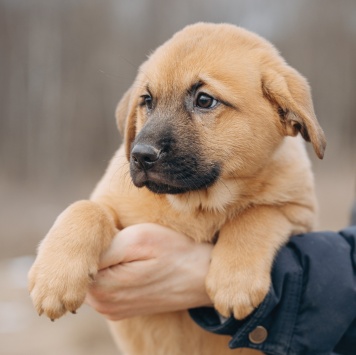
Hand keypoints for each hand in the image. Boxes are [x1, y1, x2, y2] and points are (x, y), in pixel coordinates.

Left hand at [85, 223, 212, 319]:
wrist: (201, 276)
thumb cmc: (174, 252)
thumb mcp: (140, 239)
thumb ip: (105, 246)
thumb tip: (83, 249)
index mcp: (103, 288)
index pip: (78, 259)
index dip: (92, 239)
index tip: (112, 229)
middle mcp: (103, 305)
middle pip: (83, 269)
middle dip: (96, 251)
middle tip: (120, 235)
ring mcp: (112, 309)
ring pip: (93, 276)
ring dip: (104, 261)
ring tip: (127, 249)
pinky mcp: (121, 308)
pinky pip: (104, 285)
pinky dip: (111, 271)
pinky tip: (130, 263)